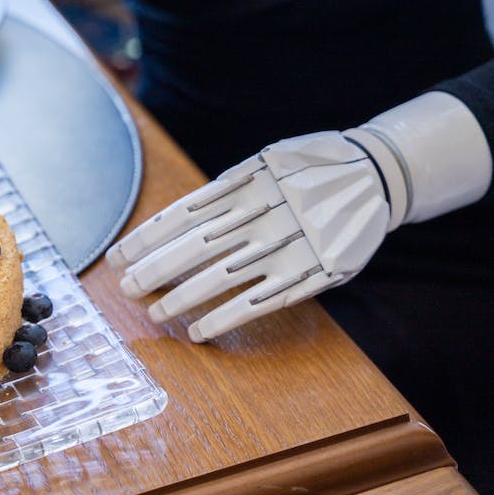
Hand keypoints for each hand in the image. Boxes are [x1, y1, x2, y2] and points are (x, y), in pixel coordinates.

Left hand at [106, 132, 390, 341]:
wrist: (376, 174)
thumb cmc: (309, 168)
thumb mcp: (266, 163)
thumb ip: (227, 190)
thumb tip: (174, 220)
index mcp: (245, 184)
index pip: (181, 216)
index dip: (146, 238)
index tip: (118, 256)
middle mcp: (260, 215)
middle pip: (193, 248)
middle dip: (153, 270)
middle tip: (124, 288)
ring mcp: (285, 246)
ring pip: (220, 279)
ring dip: (181, 299)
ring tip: (154, 313)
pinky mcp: (309, 275)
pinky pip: (259, 303)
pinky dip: (224, 319)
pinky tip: (197, 331)